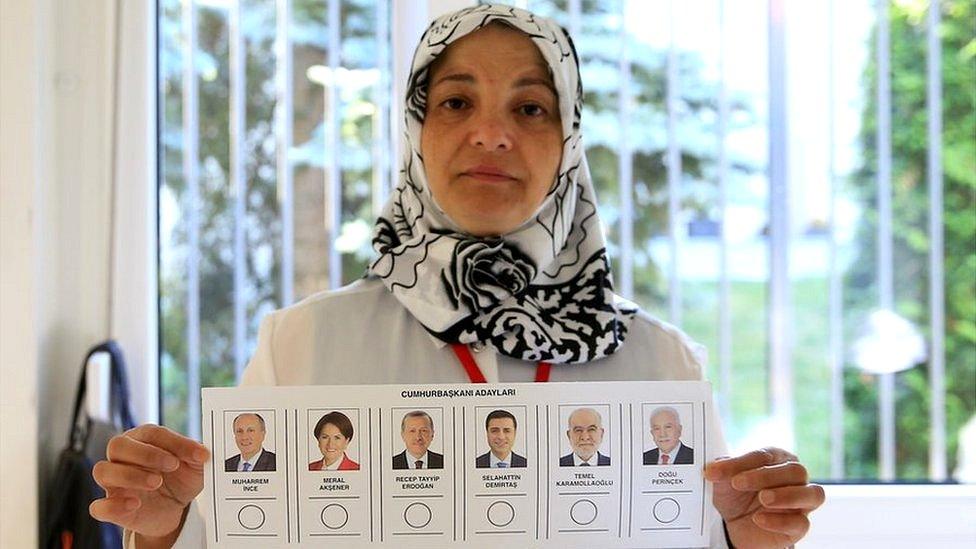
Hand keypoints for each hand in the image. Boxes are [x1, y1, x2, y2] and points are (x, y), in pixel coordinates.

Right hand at [90, 424, 209, 546]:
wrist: (175, 509)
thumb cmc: (181, 479)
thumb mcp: (195, 466)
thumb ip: (197, 455)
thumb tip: (203, 452)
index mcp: (143, 440)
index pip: (151, 433)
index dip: (173, 442)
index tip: (196, 454)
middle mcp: (123, 458)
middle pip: (117, 445)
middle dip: (145, 454)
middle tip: (172, 465)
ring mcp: (114, 482)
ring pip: (103, 471)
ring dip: (130, 476)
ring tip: (157, 483)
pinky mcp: (111, 507)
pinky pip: (98, 506)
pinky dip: (113, 505)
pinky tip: (135, 504)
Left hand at [705, 447, 823, 548]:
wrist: (733, 525)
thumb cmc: (735, 495)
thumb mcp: (723, 481)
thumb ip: (721, 470)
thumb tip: (711, 468)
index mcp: (778, 460)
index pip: (767, 455)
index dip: (743, 462)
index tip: (717, 471)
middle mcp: (794, 479)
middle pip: (795, 471)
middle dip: (766, 475)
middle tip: (738, 483)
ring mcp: (800, 503)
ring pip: (813, 494)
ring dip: (787, 495)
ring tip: (763, 498)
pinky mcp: (798, 527)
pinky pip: (802, 523)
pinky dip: (781, 521)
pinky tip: (760, 519)